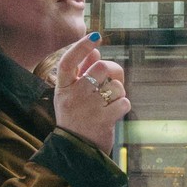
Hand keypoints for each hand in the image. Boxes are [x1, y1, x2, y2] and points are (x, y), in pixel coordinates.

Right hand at [55, 33, 129, 152]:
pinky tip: (114, 114)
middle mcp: (73, 95)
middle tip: (112, 80)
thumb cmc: (75, 117)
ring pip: (116, 86)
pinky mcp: (103, 121)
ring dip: (119, 93)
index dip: (82, 46)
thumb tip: (94, 51)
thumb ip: (81, 71)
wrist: (76, 150)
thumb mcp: (71, 94)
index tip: (96, 35)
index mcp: (63, 87)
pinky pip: (124, 103)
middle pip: (101, 67)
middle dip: (113, 71)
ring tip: (109, 103)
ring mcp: (88, 108)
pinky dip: (123, 107)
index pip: (68, 61)